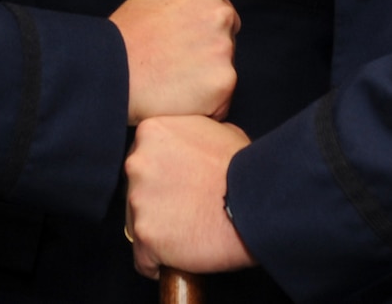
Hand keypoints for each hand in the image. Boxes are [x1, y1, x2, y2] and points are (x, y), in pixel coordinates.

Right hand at [109, 0, 238, 123]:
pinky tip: (179, 97)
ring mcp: (224, 50)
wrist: (111, 71)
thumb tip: (191, 5)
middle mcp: (220, 16)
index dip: (205, 31)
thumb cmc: (125, 39)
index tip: (192, 42)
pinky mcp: (223, 82)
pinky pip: (221, 100)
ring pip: (224, 71)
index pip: (222, 11)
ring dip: (206, 80)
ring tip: (174, 80)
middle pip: (227, 39)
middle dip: (208, 54)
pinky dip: (204, 105)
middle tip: (179, 63)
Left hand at [125, 115, 255, 276]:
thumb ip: (190, 136)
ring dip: (158, 231)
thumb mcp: (217, 130)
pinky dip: (159, 262)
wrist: (256, 202)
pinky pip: (144, 259)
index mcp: (151, 133)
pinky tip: (181, 256)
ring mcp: (137, 201)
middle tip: (186, 210)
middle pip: (135, 191)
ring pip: (137, 225)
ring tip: (188, 233)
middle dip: (157, 203)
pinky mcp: (144, 236)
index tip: (179, 187)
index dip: (162, 177)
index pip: (143, 159)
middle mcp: (137, 163)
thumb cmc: (244, 168)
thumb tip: (189, 148)